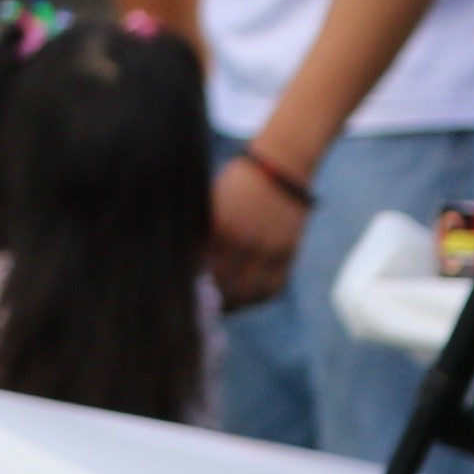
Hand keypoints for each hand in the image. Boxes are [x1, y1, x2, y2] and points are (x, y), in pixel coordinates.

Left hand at [204, 152, 305, 310]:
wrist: (280, 167)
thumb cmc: (236, 182)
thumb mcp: (211, 203)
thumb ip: (202, 233)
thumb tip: (190, 265)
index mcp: (220, 226)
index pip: (200, 269)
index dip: (192, 286)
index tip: (186, 293)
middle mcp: (244, 241)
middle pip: (225, 287)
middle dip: (213, 300)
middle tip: (203, 306)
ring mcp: (269, 248)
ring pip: (250, 292)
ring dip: (236, 304)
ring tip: (226, 304)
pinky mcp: (288, 251)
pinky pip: (273, 286)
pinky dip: (259, 297)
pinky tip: (248, 297)